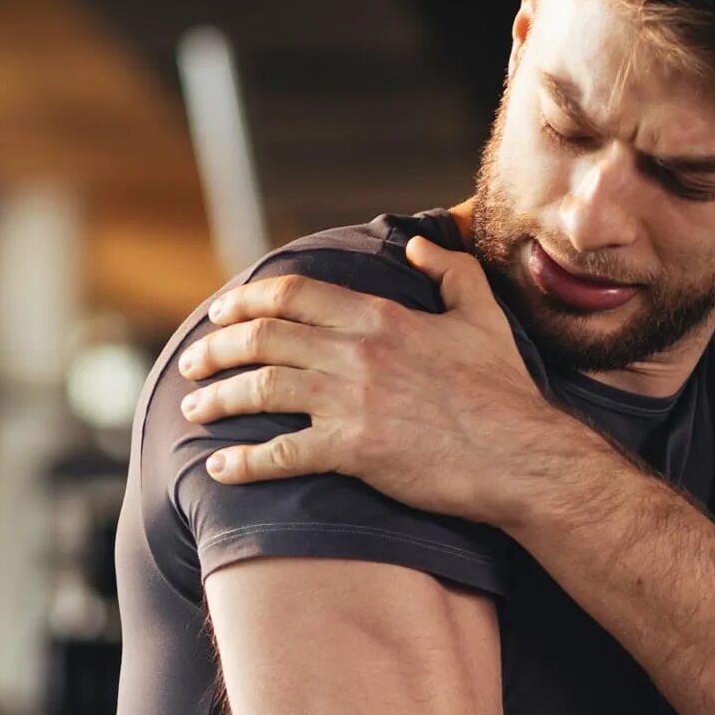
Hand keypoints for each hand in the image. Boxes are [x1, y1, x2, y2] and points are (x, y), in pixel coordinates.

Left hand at [176, 234, 563, 525]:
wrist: (522, 456)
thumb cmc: (503, 391)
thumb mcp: (482, 315)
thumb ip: (449, 271)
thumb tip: (416, 245)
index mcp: (381, 317)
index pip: (294, 294)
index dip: (246, 300)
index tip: (220, 311)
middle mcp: (358, 353)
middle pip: (263, 338)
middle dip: (215, 348)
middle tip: (192, 362)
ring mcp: (352, 402)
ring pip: (261, 390)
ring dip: (217, 398)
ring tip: (193, 408)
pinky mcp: (355, 452)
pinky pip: (281, 454)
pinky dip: (243, 463)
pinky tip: (219, 469)